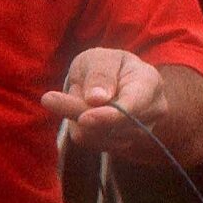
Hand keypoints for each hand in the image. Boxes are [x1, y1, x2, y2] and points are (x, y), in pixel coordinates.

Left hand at [43, 47, 167, 155]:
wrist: (113, 81)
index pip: (133, 106)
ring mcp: (141, 131)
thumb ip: (99, 74)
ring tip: (80, 97)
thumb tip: (96, 99)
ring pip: (98, 136)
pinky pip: (92, 143)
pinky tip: (83, 113)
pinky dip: (80, 129)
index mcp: (149, 82)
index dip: (108, 115)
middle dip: (79, 113)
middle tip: (49, 98)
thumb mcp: (98, 58)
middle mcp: (152, 111)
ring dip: (78, 119)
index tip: (84, 118)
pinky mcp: (123, 144)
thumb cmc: (106, 66)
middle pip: (112, 125)